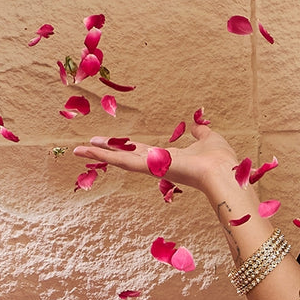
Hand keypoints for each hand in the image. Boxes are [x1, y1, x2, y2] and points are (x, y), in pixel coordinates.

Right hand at [72, 117, 240, 194]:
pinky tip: (86, 151)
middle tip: (85, 148)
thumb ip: (201, 133)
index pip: (141, 151)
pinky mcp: (148, 167)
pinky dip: (103, 156)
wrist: (222, 172)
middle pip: (124, 155)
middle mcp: (156, 164)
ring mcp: (151, 167)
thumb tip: (198, 127)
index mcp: (167, 158)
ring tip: (77, 150)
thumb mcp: (209, 138)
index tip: (112, 143)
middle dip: (106, 151)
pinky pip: (122, 161)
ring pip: (119, 159)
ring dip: (98, 154)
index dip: (126, 147)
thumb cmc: (219, 158)